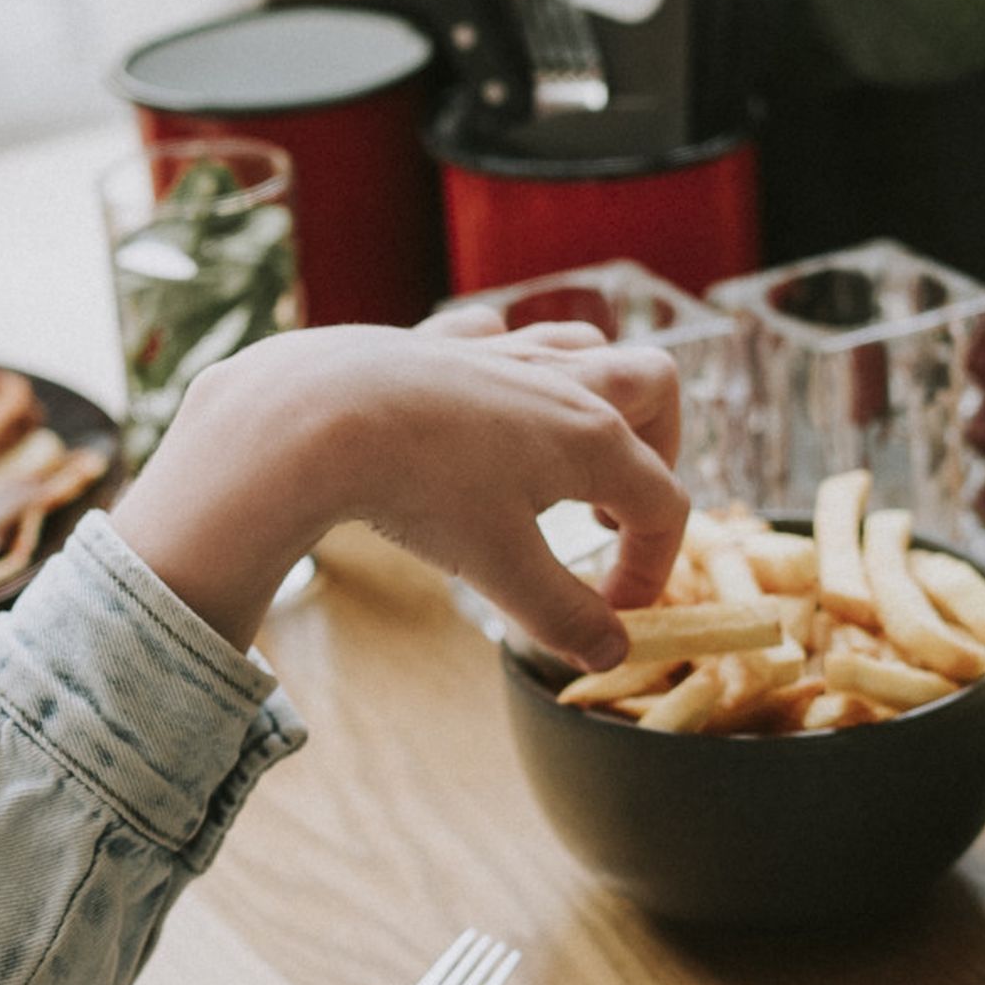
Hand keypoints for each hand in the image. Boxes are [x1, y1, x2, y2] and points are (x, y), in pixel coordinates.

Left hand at [112, 323, 687, 663]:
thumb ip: (564, 614)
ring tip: (564, 458)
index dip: (651, 567)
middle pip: (654, 388)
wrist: (322, 412)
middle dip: (659, 447)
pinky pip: (498, 332)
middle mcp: (562, 381)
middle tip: (616, 509)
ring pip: (584, 346)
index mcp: (593, 438)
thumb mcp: (502, 570)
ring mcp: (503, 351)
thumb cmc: (421, 488)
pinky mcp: (443, 340)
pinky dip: (507, 362)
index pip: (663, 503)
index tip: (612, 613)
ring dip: (596, 396)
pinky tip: (485, 400)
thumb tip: (613, 652)